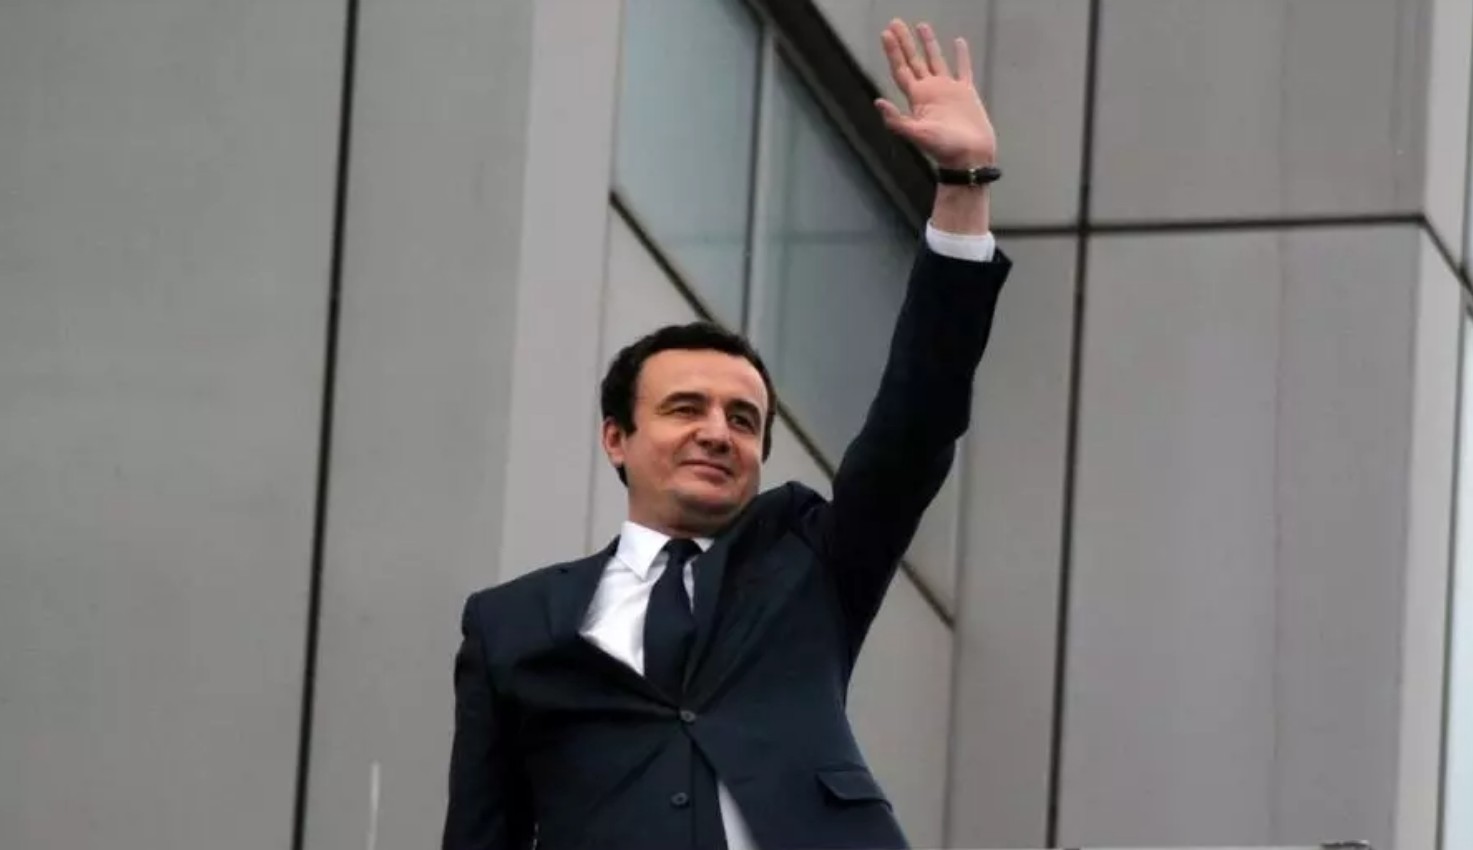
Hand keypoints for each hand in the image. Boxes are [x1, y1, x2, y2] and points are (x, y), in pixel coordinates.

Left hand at [875, 20, 996, 169]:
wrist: (971, 158)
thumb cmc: (945, 149)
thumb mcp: (918, 135)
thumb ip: (897, 120)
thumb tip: (877, 102)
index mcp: (918, 98)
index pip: (901, 69)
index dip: (893, 52)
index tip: (886, 33)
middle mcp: (930, 91)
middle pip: (914, 61)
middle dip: (904, 42)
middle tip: (895, 22)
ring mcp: (948, 91)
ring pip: (935, 61)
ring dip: (928, 44)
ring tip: (921, 26)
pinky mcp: (966, 93)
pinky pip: (963, 69)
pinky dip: (961, 56)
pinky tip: (958, 42)